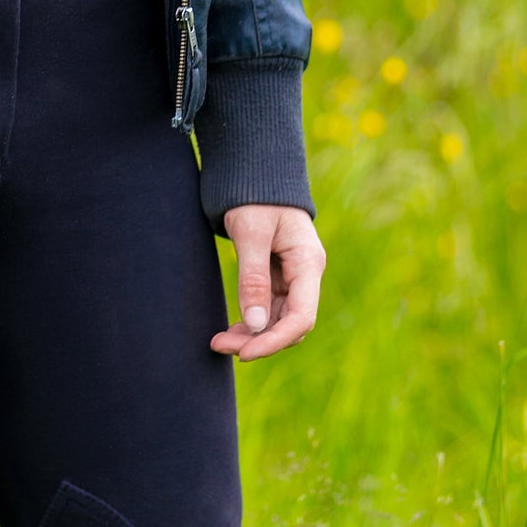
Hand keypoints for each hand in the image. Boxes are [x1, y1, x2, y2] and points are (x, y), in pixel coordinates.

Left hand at [211, 204, 325, 361]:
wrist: (254, 173)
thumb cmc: (253, 196)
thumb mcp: (251, 233)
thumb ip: (253, 277)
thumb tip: (255, 325)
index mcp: (308, 263)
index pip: (301, 317)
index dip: (274, 341)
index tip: (244, 353)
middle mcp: (306, 274)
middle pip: (290, 324)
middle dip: (258, 340)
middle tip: (219, 345)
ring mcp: (293, 277)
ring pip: (277, 320)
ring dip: (252, 335)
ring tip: (218, 342)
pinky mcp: (278, 277)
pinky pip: (269, 309)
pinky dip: (251, 322)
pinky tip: (231, 330)